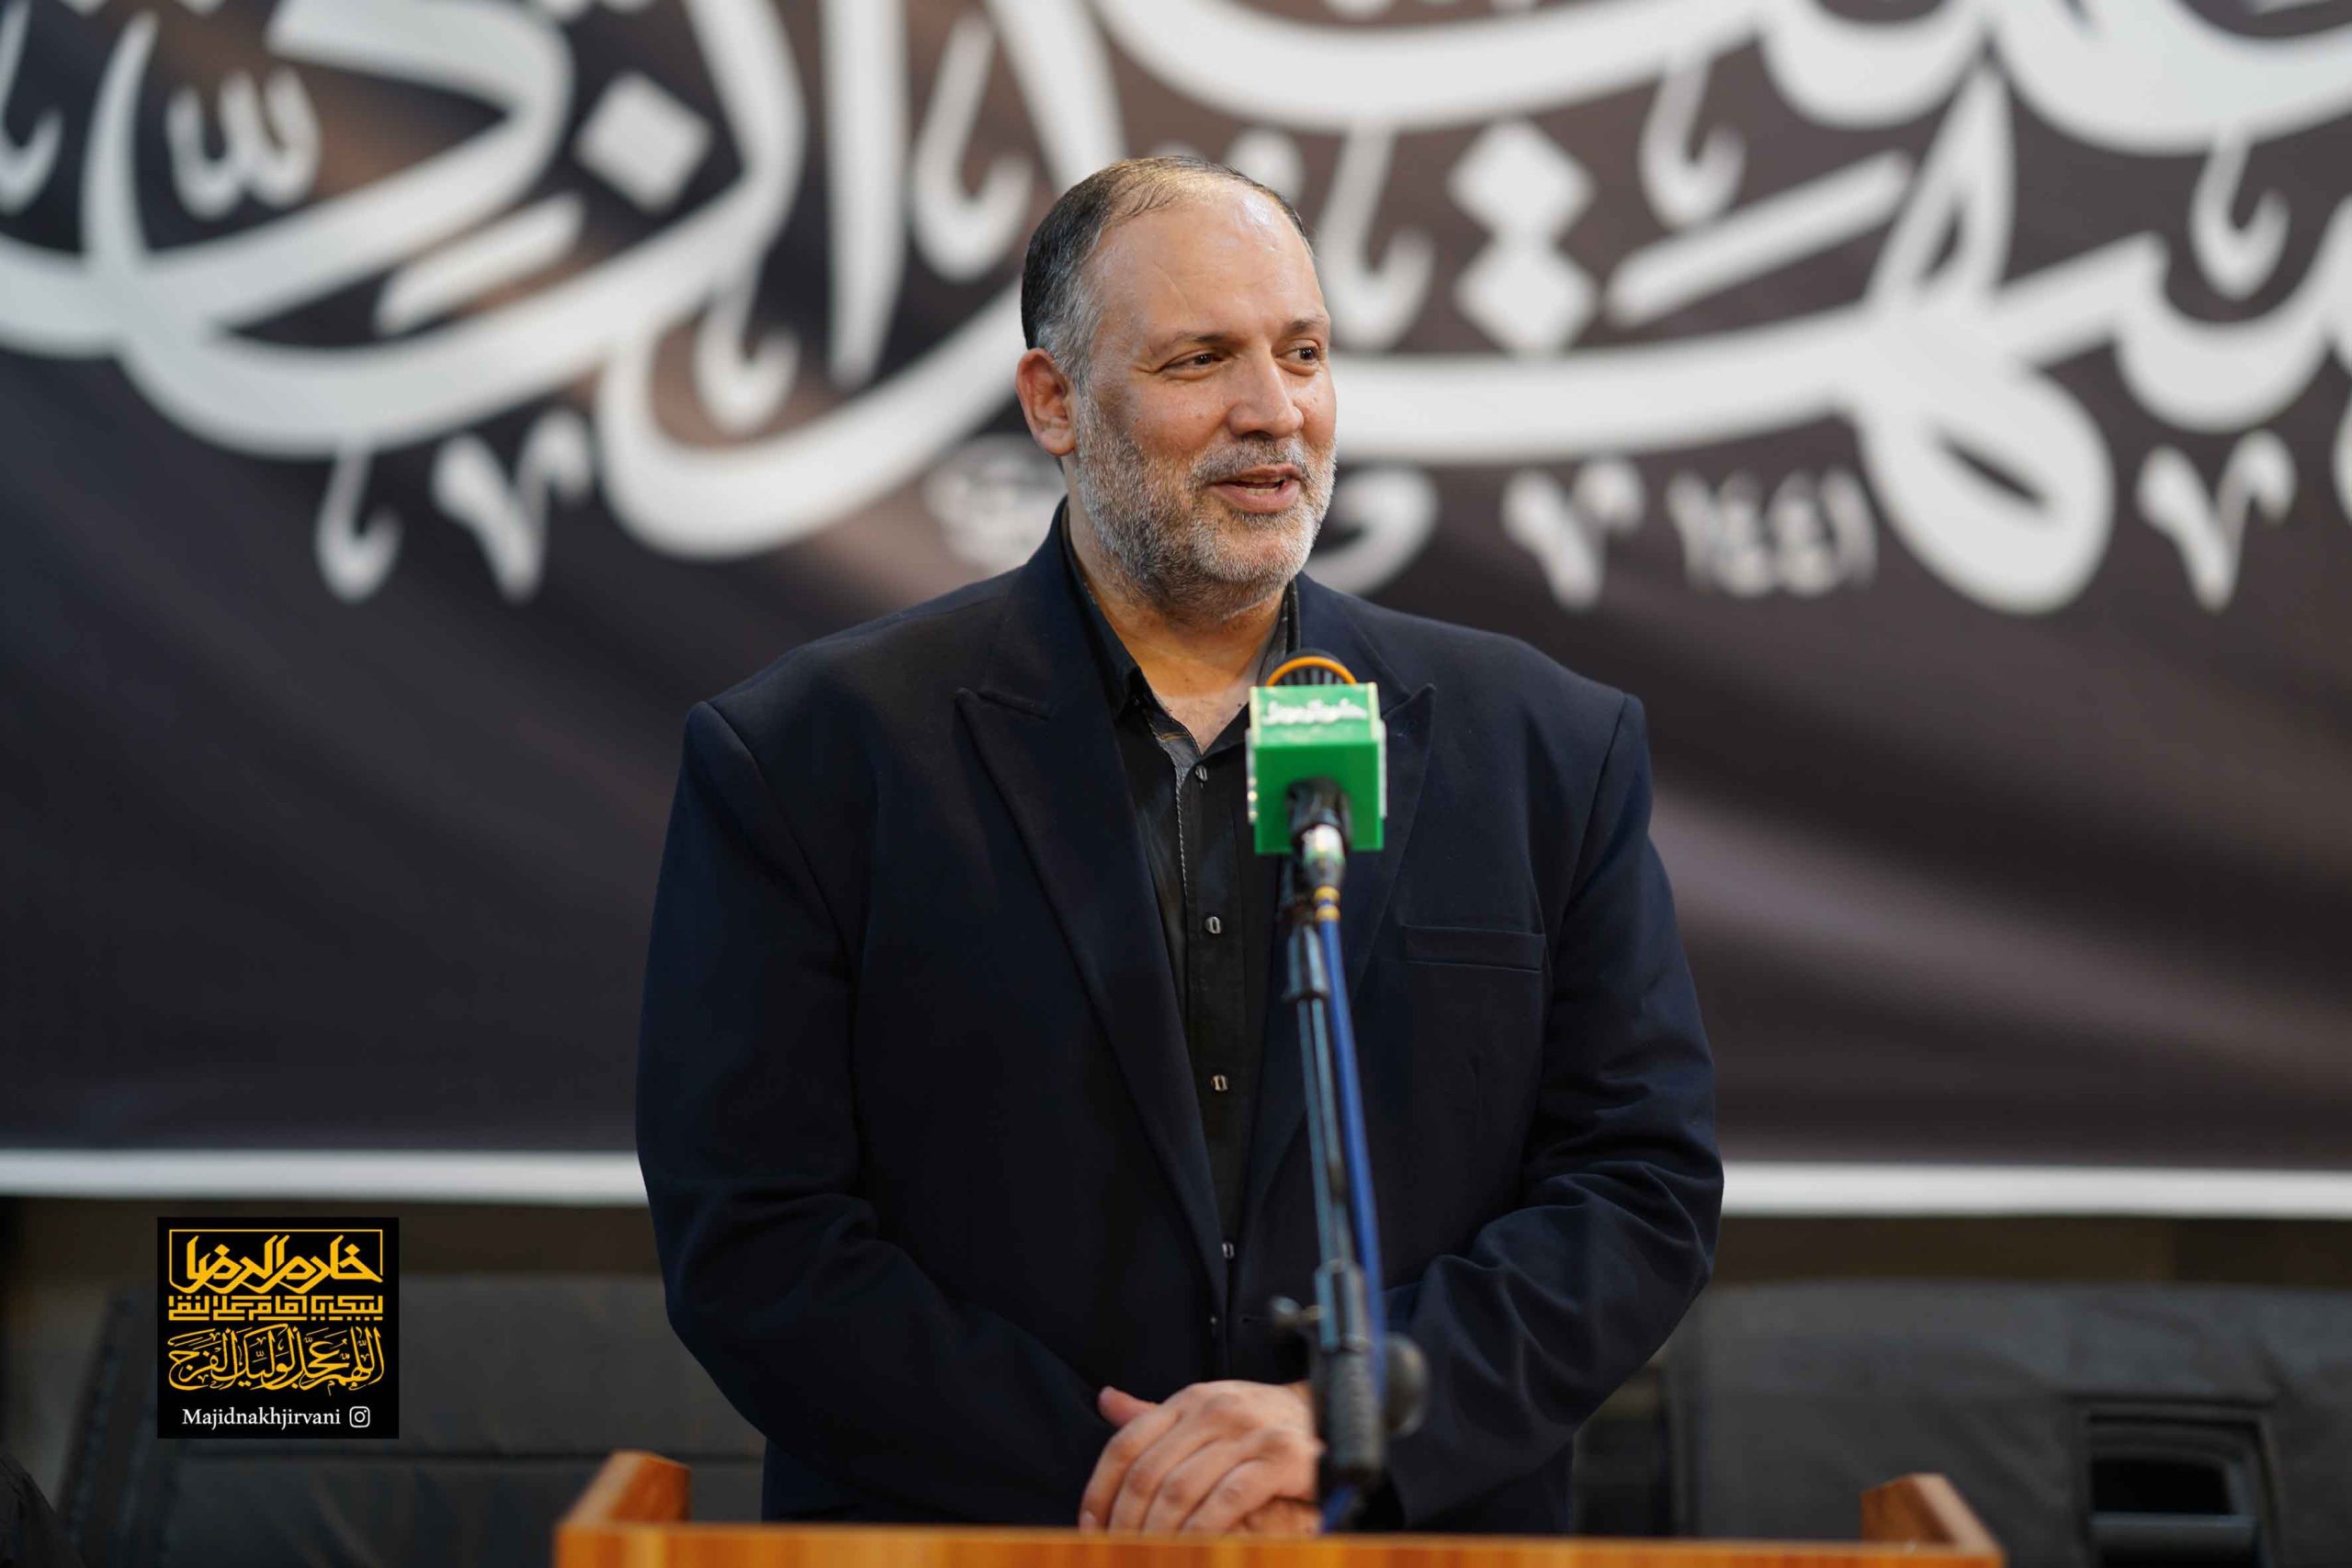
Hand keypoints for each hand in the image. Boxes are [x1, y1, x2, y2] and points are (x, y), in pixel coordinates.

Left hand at [1079, 1380, 1319, 1534]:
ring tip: (1147, 1556)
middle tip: (1117, 1553)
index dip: (1101, 1490)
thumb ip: (1157, 1418)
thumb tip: (1107, 1401)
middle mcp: (1214, 1410)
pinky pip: (1226, 1501)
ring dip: (1157, 1534)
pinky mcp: (1278, 1458)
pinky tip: (1189, 1551)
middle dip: (1125, 1522)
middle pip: (1147, 1472)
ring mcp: (1247, 1432)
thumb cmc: (1260, 1426)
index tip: (1090, 1526)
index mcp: (1189, 1401)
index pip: (1126, 1443)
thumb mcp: (1207, 1414)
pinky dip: (1201, 1532)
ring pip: (1181, 1490)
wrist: (1330, 1419)